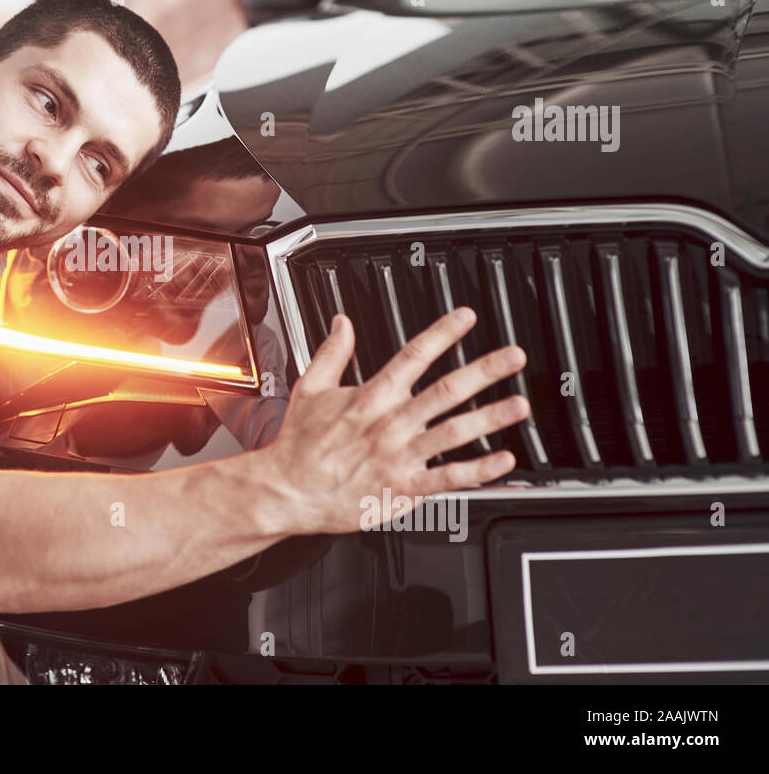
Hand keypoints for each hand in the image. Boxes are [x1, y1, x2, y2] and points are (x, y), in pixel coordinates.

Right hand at [265, 306, 528, 534]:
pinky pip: (448, 478)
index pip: (413, 356)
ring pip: (453, 432)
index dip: (443, 333)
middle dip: (484, 371)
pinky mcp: (402, 488)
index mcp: (370, 396)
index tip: (467, 317)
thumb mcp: (310, 388)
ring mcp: (399, 456)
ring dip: (491, 417)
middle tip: (513, 357)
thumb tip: (341, 322)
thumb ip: (332, 352)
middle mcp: (389, 423)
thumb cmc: (298, 444)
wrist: (288, 490)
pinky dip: (479, 470)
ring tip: (520, 405)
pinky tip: (503, 460)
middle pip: (445, 391)